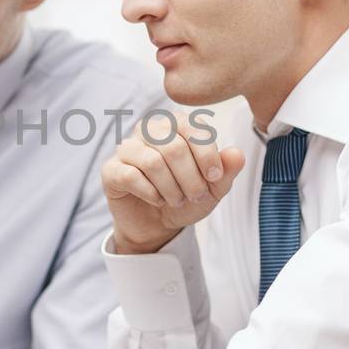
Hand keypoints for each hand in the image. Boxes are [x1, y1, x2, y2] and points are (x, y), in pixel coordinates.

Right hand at [101, 111, 245, 253]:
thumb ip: (226, 170)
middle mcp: (149, 130)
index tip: (215, 178)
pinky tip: (157, 200)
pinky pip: (131, 176)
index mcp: (175, 125)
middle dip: (190, 178)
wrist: (159, 223)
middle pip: (173, 147)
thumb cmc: (186, 196)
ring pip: (152, 161)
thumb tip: (237, 154)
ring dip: (171, 188)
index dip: (207, 155)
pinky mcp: (111, 170)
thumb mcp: (213, 187)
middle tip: (195, 195)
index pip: (193, 128)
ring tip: (177, 200)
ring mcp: (127, 148)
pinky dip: (151, 193)